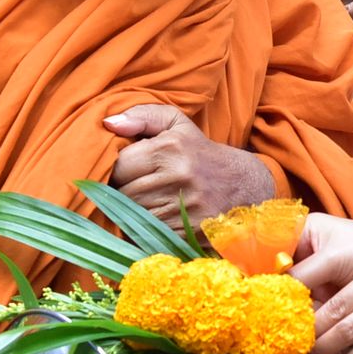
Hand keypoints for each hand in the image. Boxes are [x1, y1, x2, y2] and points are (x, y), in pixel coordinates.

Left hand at [103, 104, 271, 225]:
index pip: (120, 166)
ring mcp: (185, 208)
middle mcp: (178, 177)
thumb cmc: (200, 153)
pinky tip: (161, 218)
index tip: (129, 172)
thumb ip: (141, 116)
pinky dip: (148, 232)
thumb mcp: (176, 125)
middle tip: (139, 188)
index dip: (119, 171)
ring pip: (134, 217)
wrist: (244, 186)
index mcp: (171, 149)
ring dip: (135, 213)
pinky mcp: (188, 233)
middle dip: (125, 193)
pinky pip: (149, 237)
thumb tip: (108, 124)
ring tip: (151, 202)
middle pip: (125, 194)